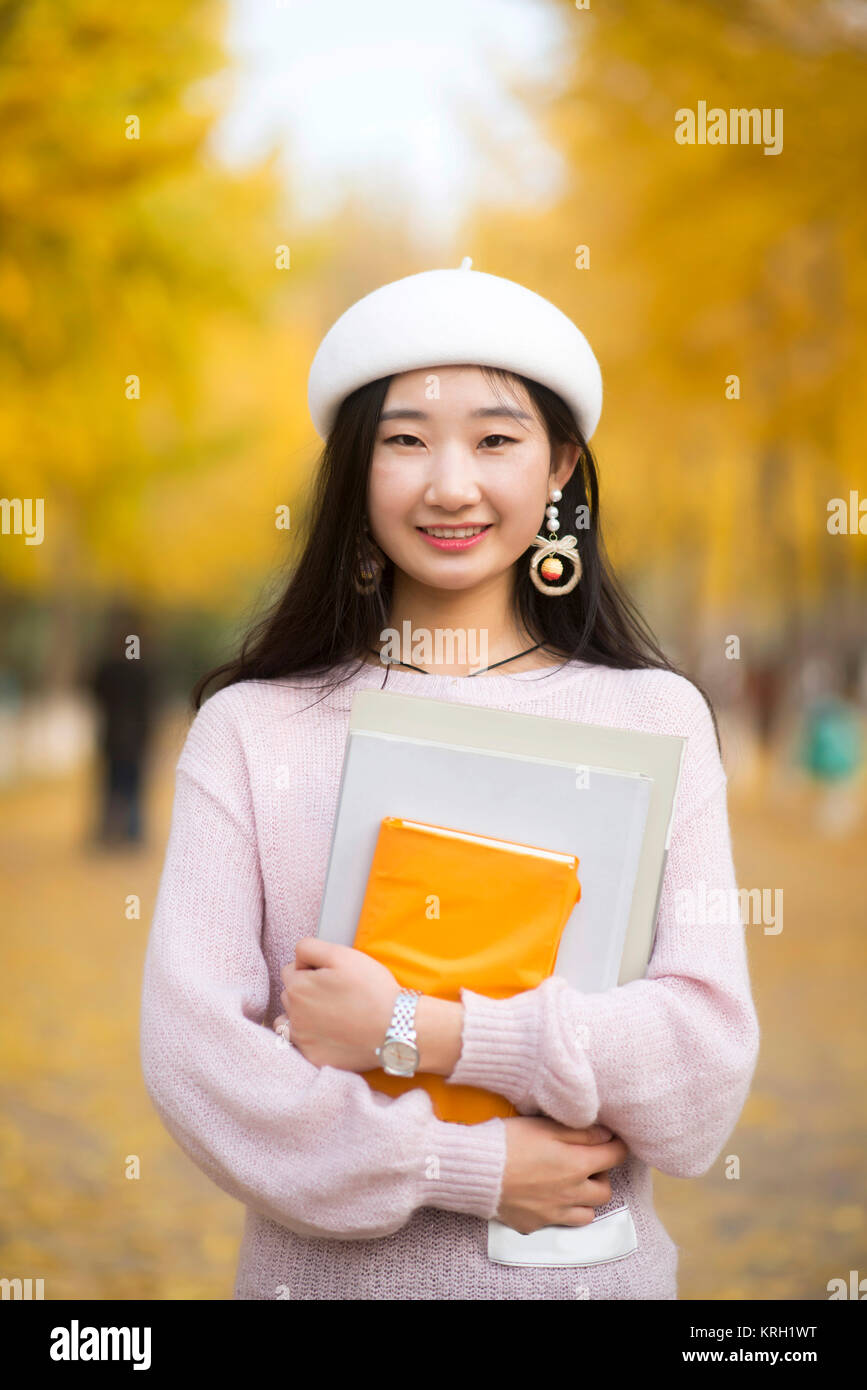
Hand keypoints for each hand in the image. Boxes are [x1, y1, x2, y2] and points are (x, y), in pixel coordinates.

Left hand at [274, 938, 399, 1070]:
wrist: (395, 1027)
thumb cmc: (371, 989)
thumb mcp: (341, 954)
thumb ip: (309, 948)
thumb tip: (296, 958)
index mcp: (298, 987)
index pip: (291, 970)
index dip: (312, 969)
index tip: (332, 976)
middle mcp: (293, 1015)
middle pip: (289, 994)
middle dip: (306, 990)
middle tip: (335, 994)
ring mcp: (302, 1039)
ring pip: (289, 1019)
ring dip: (302, 1015)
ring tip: (329, 1014)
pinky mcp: (314, 1057)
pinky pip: (301, 1045)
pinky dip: (309, 1038)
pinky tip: (328, 1033)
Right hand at [495, 1116, 627, 1234]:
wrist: (476, 1170)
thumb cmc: (509, 1141)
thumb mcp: (546, 1126)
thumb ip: (580, 1131)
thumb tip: (606, 1134)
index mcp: (577, 1165)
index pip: (615, 1156)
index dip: (617, 1145)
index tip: (613, 1140)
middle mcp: (571, 1194)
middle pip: (605, 1191)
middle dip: (601, 1175)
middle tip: (586, 1162)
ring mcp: (553, 1213)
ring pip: (586, 1214)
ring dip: (584, 1199)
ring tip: (569, 1184)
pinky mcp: (534, 1224)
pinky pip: (557, 1224)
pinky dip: (558, 1212)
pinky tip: (544, 1197)